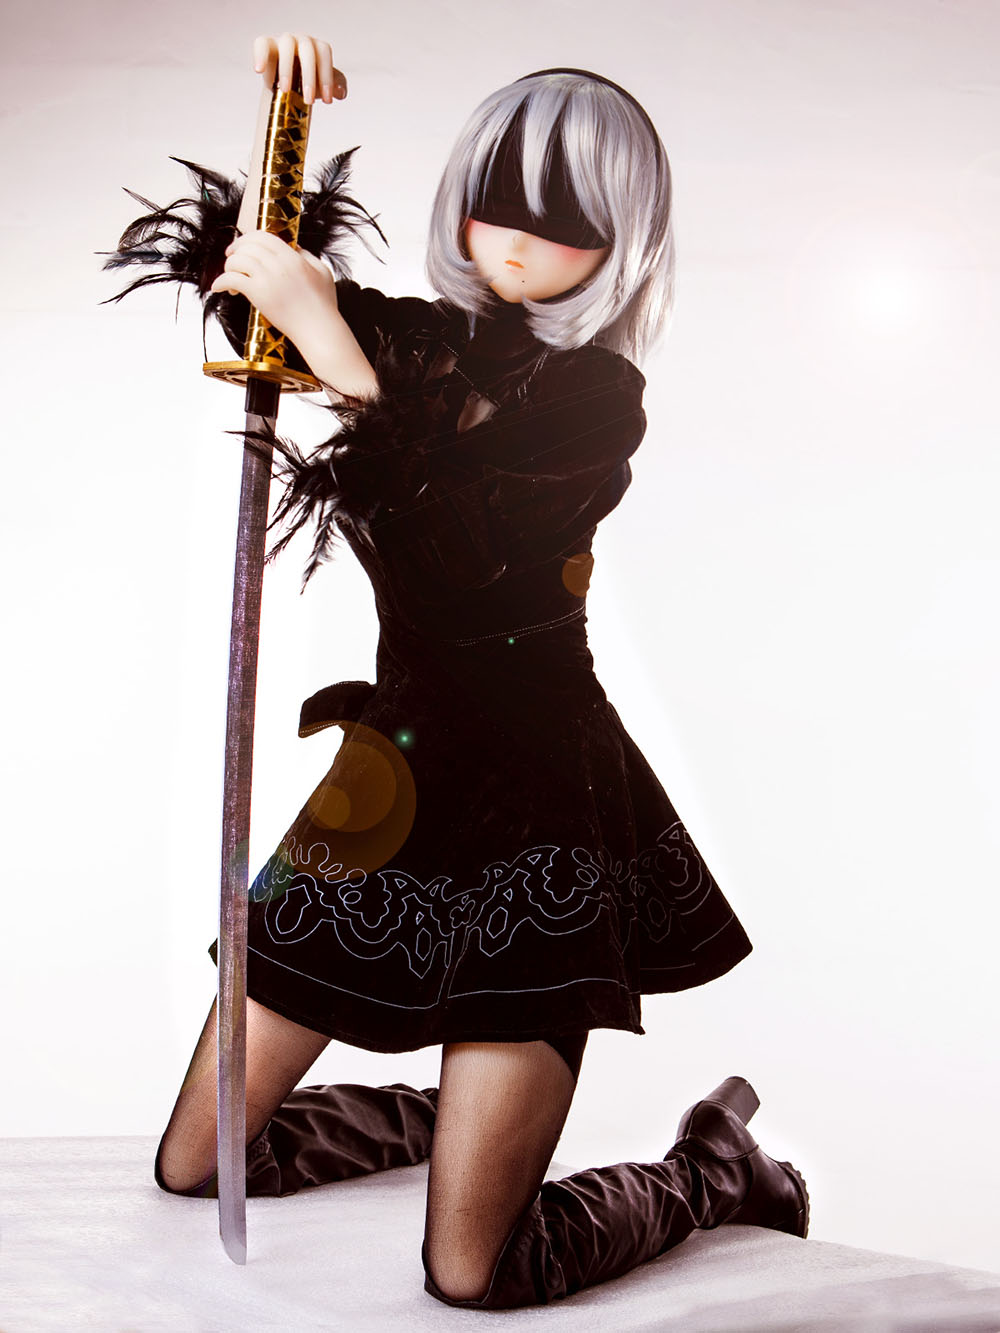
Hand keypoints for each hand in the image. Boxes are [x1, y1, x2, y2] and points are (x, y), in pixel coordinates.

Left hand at [210, 230, 340, 348]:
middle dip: (235, 249)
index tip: (241, 246)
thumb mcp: (322, 272)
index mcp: (293, 257)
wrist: (319, 330)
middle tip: (230, 258)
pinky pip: (232, 279)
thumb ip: (307, 256)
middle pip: (248, 245)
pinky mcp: (259, 294)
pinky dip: (220, 281)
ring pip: (237, 260)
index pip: (263, 236)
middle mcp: (279, 264)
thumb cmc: (323, 305)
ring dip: (228, 266)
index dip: (247, 239)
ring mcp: (268, 278)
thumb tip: (293, 247)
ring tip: (229, 277)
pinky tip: (218, 288)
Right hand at [252, 33, 345, 104]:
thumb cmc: (306, 83)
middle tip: (309, 100)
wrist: (285, 86)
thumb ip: (337, 85)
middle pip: (308, 51)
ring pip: (287, 47)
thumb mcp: (323, 85)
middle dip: (309, 77)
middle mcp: (301, 40)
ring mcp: (283, 41)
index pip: (324, 54)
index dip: (327, 76)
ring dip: (287, 69)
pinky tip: (259, 70)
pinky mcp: (265, 44)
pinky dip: (260, 55)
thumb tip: (340, 92)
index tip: (327, 101)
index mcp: (317, 47)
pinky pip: (261, 44)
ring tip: (285, 90)